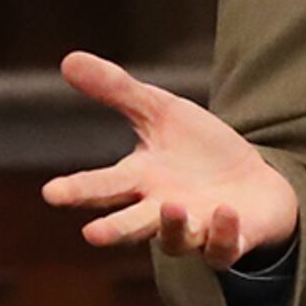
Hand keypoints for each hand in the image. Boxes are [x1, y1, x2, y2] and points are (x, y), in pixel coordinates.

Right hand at [40, 52, 299, 266]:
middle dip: (113, 230)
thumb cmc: (199, 150)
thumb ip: (118, 91)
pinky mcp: (230, 242)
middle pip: (131, 225)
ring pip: (176, 241)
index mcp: (138, 181)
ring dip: (174, 227)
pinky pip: (223, 247)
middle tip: (92, 234)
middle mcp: (161, 212)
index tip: (51, 193)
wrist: (254, 182)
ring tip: (171, 207)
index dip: (77, 190)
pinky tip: (224, 211)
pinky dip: (222, 233)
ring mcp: (195, 232)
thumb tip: (68, 59)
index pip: (101, 187)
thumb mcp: (161, 112)